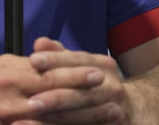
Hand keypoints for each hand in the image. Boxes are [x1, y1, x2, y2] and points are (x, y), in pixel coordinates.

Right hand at [0, 49, 109, 124]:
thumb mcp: (1, 66)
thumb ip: (28, 64)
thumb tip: (53, 60)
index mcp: (12, 75)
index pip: (51, 73)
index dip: (76, 73)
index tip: (99, 72)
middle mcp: (15, 98)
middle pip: (59, 97)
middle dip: (88, 96)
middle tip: (114, 93)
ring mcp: (14, 120)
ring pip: (57, 119)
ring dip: (86, 117)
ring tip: (111, 114)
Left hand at [13, 37, 129, 123]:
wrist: (129, 109)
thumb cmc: (93, 84)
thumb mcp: (80, 65)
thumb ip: (59, 55)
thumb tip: (40, 42)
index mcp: (103, 66)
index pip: (78, 60)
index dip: (55, 60)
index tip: (33, 60)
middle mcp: (113, 88)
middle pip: (82, 92)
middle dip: (54, 97)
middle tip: (30, 101)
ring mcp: (116, 111)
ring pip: (84, 116)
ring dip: (57, 119)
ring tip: (29, 122)